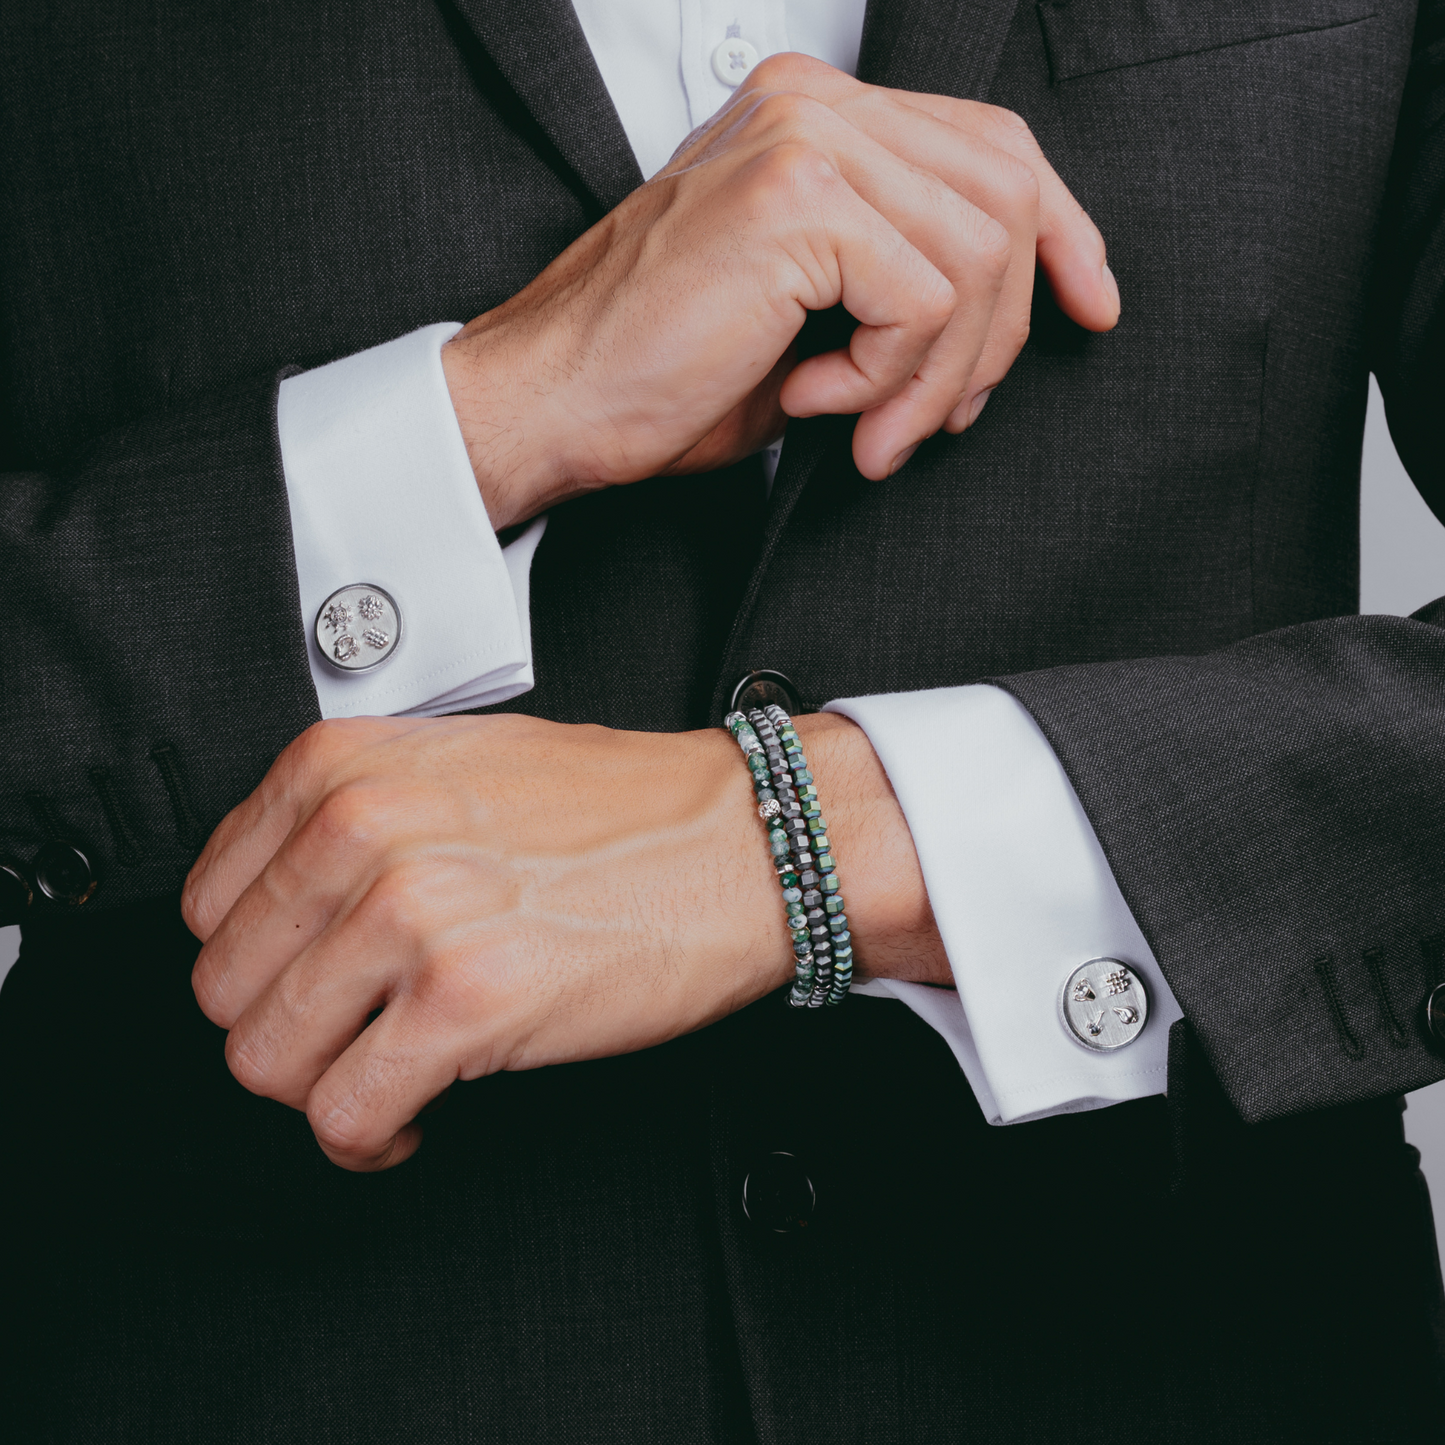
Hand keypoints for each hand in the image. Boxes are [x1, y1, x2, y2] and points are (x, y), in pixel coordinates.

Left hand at [183, 712, 943, 1170]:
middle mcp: (364, 831)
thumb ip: (352, 818)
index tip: (296, 984)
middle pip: (227, 988)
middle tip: (343, 1040)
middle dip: (284, 1032)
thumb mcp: (456, 767)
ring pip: (270, 1061)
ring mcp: (412, 915)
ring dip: (323, 1090)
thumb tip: (282, 903)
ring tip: (379, 1079)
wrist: (741, 842)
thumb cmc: (623, 809)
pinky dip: (367, 1139)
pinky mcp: (465, 1003)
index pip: (208, 901)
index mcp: (346, 767)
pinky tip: (410, 1117)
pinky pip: (347, 1114)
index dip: (253, 962)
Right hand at [444, 53, 1117, 530]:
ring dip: (941, 373)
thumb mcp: (810, 315)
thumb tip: (999, 323)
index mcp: (815, 115)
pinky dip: (892, 377)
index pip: (990, 145)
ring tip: (872, 428)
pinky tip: (820, 401)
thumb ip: (899, 283)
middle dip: (1002, 330)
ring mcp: (806, 139)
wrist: (555, 398)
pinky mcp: (797, 200)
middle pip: (1004, 192)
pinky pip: (924, 300)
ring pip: (978, 252)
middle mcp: (815, 103)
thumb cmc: (661, 369)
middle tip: (941, 415)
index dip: (1062, 228)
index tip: (1092, 303)